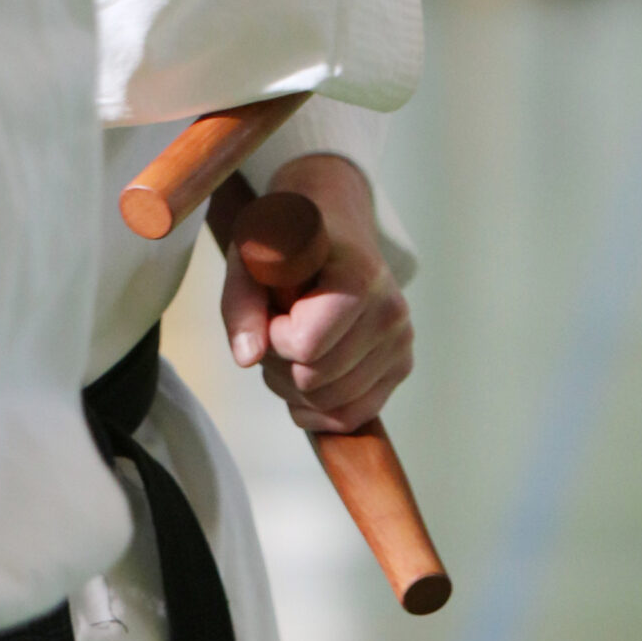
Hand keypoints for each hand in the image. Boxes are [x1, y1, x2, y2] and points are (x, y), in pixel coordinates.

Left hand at [220, 155, 412, 434]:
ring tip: (291, 345)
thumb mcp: (250, 257)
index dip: (272, 335)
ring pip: (331, 405)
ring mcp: (401, 342)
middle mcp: (390, 312)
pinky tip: (303, 377)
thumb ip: (240, 303)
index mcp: (359, 278)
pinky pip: (353, 417)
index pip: (305, 345)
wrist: (332, 224)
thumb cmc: (287, 240)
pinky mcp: (401, 366)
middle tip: (276, 327)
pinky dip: (318, 410)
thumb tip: (247, 358)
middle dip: (279, 363)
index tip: (271, 309)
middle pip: (315, 381)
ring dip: (294, 387)